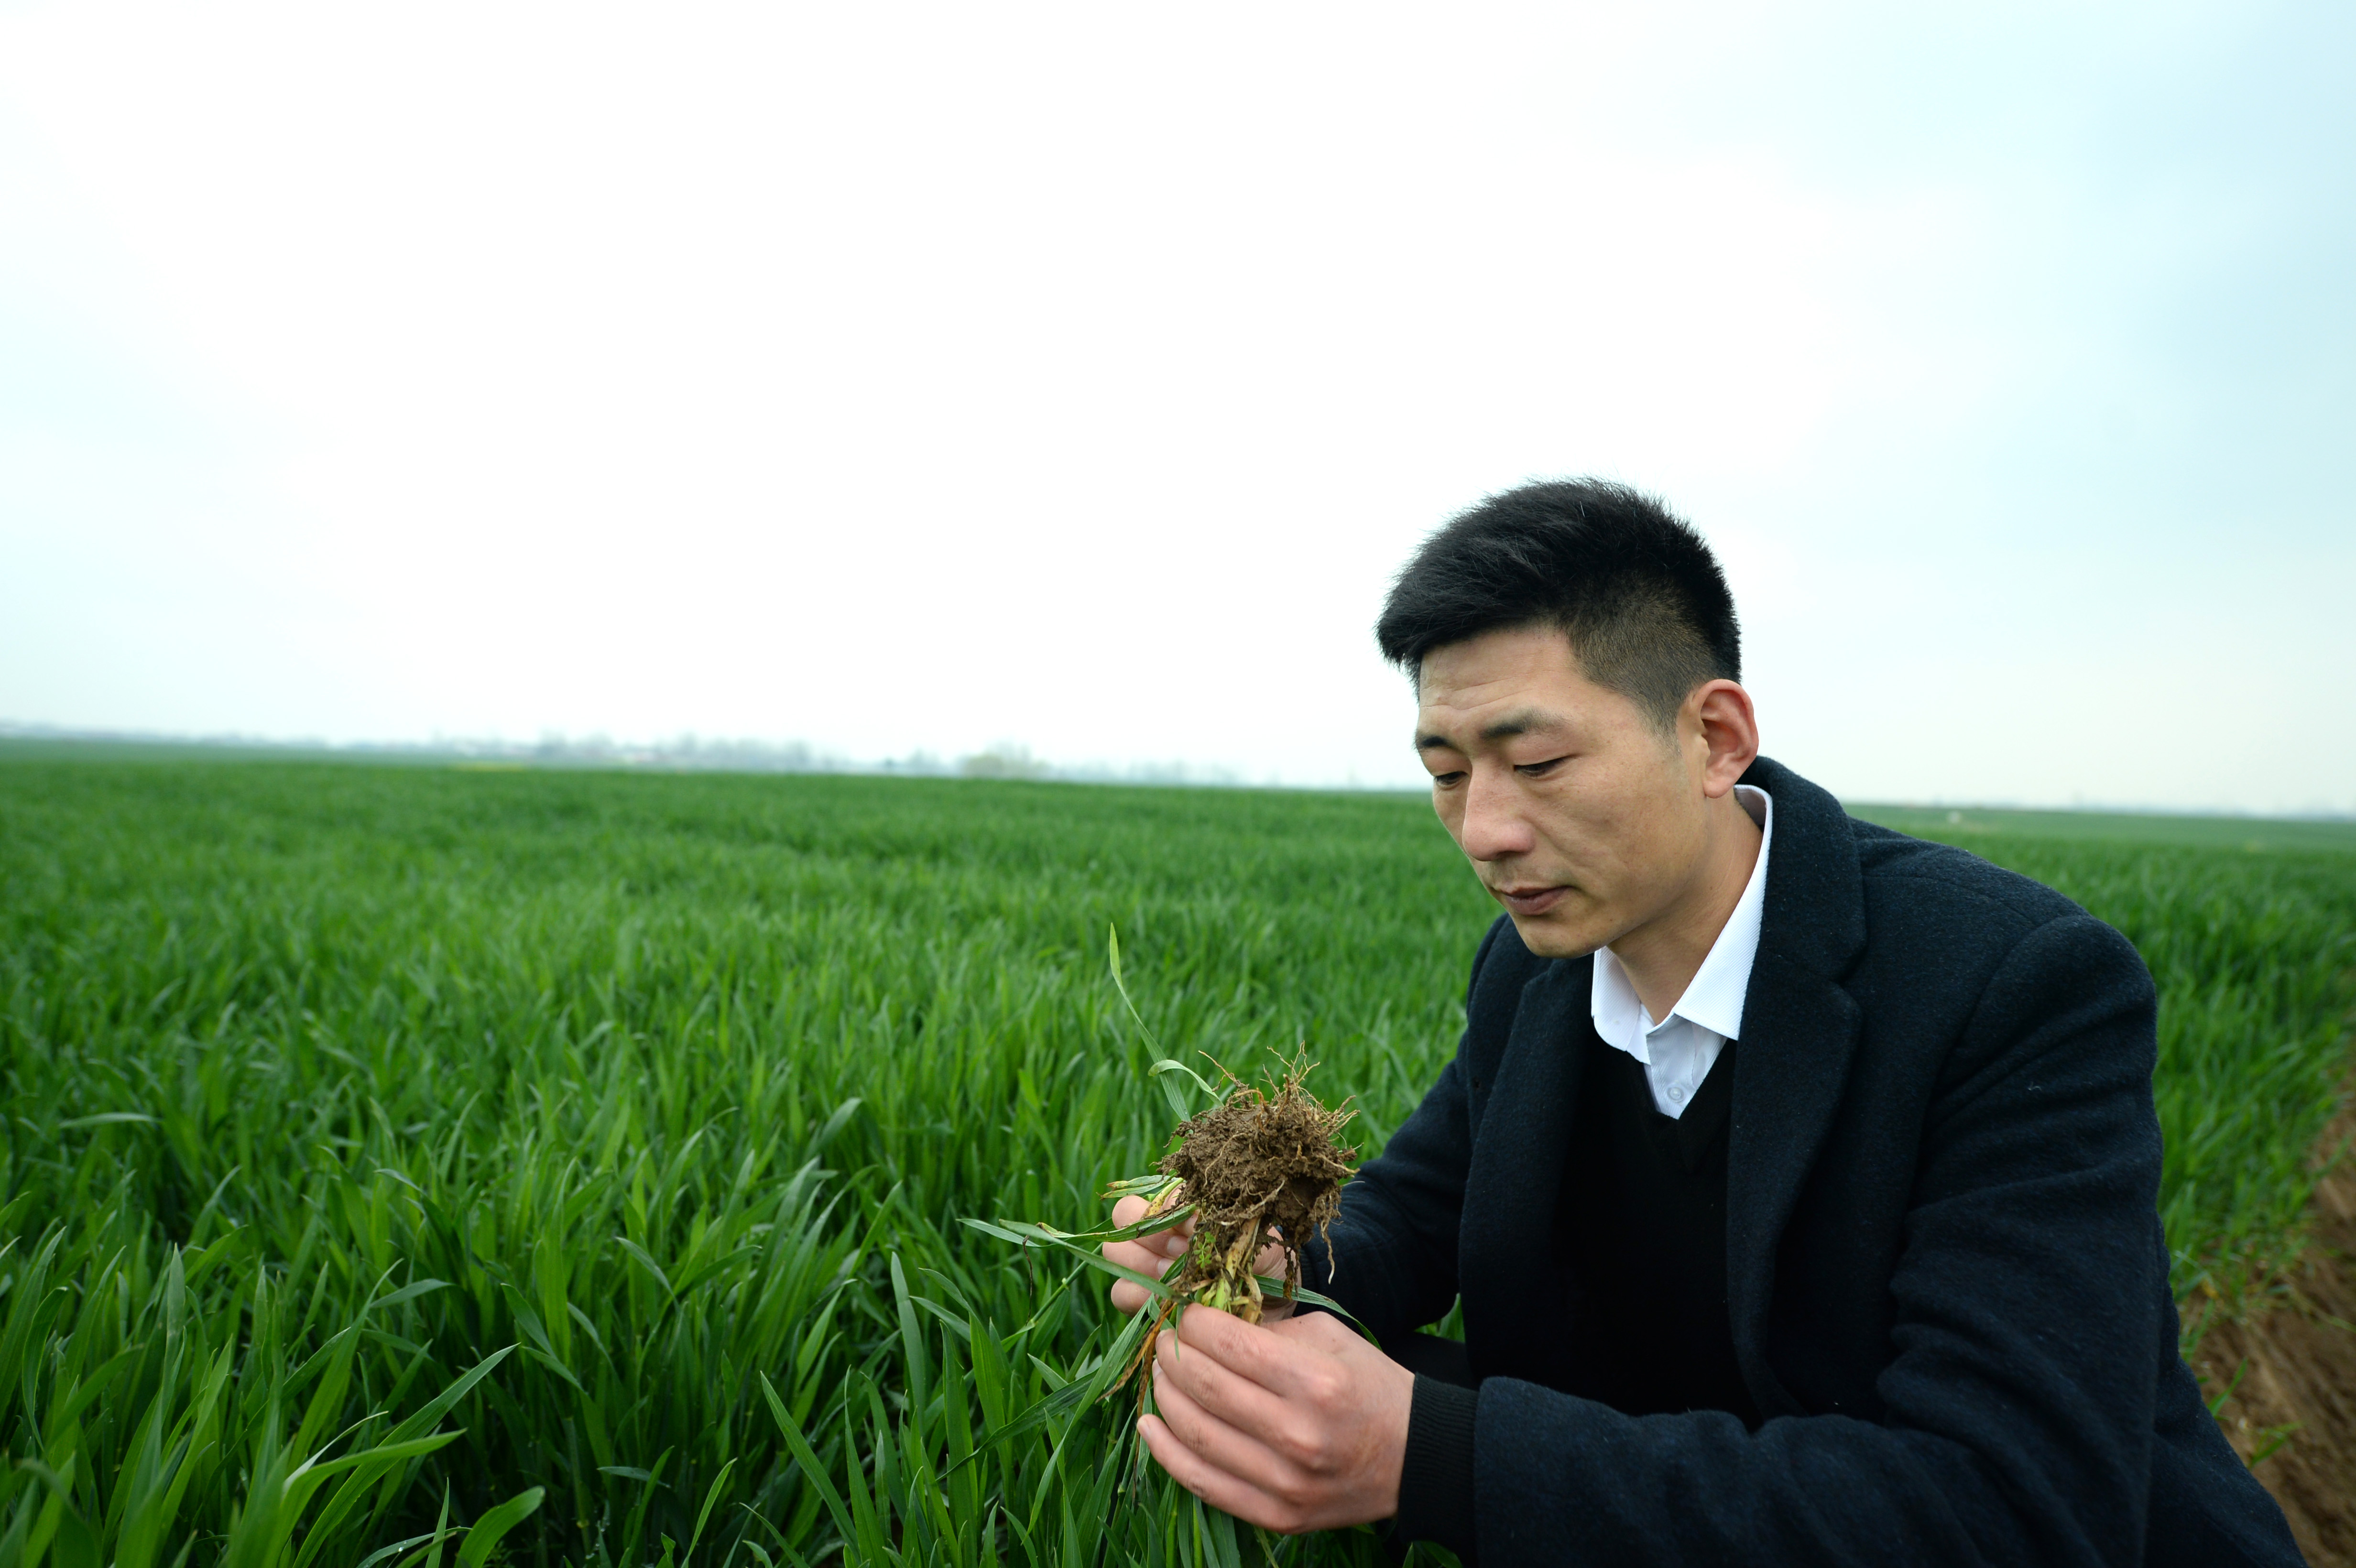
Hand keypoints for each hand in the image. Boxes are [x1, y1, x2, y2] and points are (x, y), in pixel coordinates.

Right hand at [1102, 1195, 1285, 1317]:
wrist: (1269, 1299)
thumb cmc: (1260, 1256)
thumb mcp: (1249, 1234)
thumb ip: (1220, 1222)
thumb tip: (1193, 1216)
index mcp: (1181, 1208)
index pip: (1152, 1196)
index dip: (1168, 1214)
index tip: (1195, 1231)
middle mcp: (1158, 1231)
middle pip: (1122, 1217)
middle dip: (1148, 1235)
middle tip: (1180, 1252)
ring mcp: (1147, 1264)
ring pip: (1115, 1254)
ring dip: (1143, 1265)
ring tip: (1176, 1279)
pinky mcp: (1145, 1299)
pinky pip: (1121, 1292)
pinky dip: (1140, 1297)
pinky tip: (1169, 1301)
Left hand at [1138, 1304, 1412, 1533]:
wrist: (1415, 1457)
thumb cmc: (1368, 1385)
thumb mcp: (1329, 1337)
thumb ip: (1268, 1328)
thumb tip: (1206, 1323)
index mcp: (1314, 1381)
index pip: (1228, 1344)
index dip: (1194, 1323)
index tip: (1186, 1313)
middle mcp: (1296, 1434)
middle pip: (1203, 1387)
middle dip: (1173, 1354)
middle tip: (1167, 1340)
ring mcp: (1283, 1482)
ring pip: (1194, 1433)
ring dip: (1163, 1395)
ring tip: (1161, 1374)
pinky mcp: (1275, 1515)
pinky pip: (1202, 1483)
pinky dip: (1165, 1451)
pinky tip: (1149, 1423)